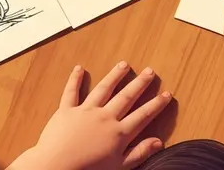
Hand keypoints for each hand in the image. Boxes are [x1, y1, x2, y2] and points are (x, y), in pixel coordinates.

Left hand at [10, 62, 171, 169]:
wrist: (57, 168)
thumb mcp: (119, 168)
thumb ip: (138, 154)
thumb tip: (159, 142)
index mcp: (118, 133)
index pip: (142, 116)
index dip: (156, 105)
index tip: (166, 94)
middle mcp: (105, 117)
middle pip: (126, 97)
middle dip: (139, 84)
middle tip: (150, 71)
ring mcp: (85, 111)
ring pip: (103, 89)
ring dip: (114, 76)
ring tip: (124, 64)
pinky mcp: (66, 110)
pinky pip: (71, 92)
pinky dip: (75, 79)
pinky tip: (79, 68)